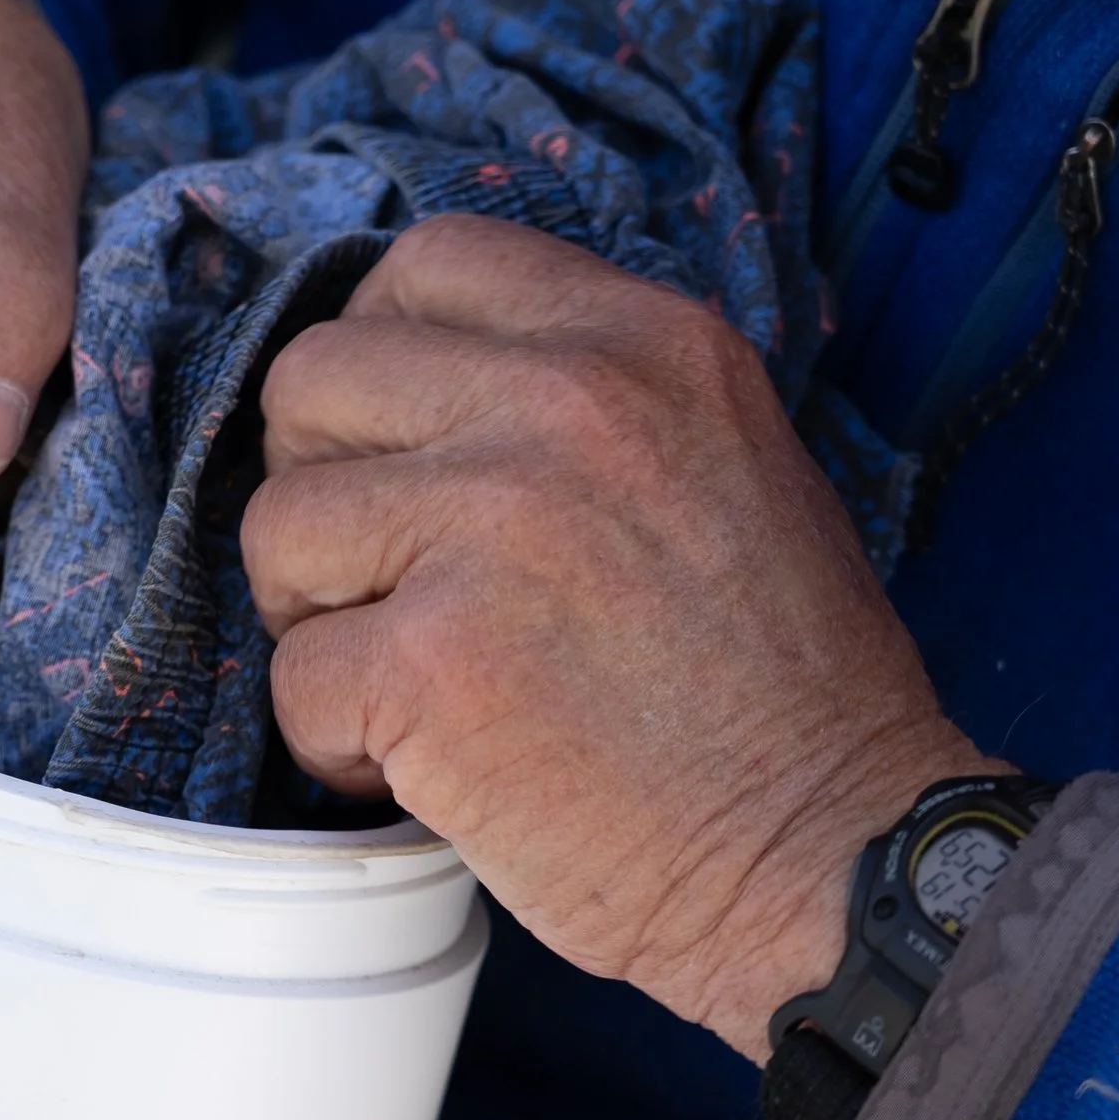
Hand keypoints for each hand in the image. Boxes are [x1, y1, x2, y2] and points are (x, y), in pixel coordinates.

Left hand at [241, 216, 1003, 1060]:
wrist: (839, 858)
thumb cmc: (781, 686)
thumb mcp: (720, 460)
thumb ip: (582, 395)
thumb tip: (412, 381)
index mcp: (643, 340)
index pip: (429, 261)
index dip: (378, 351)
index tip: (393, 442)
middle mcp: (566, 404)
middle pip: (315, 379)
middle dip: (323, 484)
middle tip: (384, 577)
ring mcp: (492, 526)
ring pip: (278, 525)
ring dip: (319, 616)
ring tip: (412, 678)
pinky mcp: (432, 660)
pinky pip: (293, 675)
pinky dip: (335, 740)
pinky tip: (423, 765)